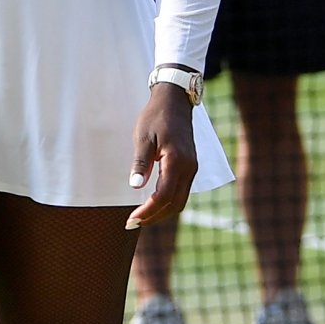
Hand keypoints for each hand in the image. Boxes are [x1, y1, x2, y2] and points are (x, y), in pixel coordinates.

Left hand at [127, 82, 197, 226]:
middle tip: (133, 222)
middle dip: (155, 217)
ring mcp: (192, 168)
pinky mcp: (190, 166)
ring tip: (142, 217)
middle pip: (175, 204)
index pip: (163, 196)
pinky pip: (182, 191)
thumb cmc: (156, 117)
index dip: (148, 210)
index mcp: (177, 161)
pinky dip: (168, 202)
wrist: (174, 101)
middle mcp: (189, 168)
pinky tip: (153, 203)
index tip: (132, 218)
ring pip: (180, 200)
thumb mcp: (143, 138)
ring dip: (162, 212)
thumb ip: (140, 163)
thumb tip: (135, 187)